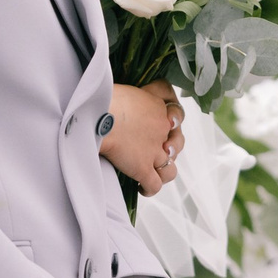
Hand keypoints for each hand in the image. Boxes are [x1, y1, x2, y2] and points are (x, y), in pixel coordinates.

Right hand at [98, 79, 184, 196]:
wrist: (99, 113)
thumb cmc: (104, 98)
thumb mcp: (127, 89)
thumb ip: (136, 98)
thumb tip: (130, 107)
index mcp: (157, 106)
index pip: (175, 111)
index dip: (172, 119)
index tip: (164, 122)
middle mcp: (162, 129)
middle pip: (178, 141)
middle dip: (171, 147)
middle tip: (156, 148)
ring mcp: (154, 150)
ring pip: (170, 168)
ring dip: (164, 170)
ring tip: (152, 169)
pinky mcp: (143, 168)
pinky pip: (154, 185)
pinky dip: (149, 189)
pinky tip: (142, 188)